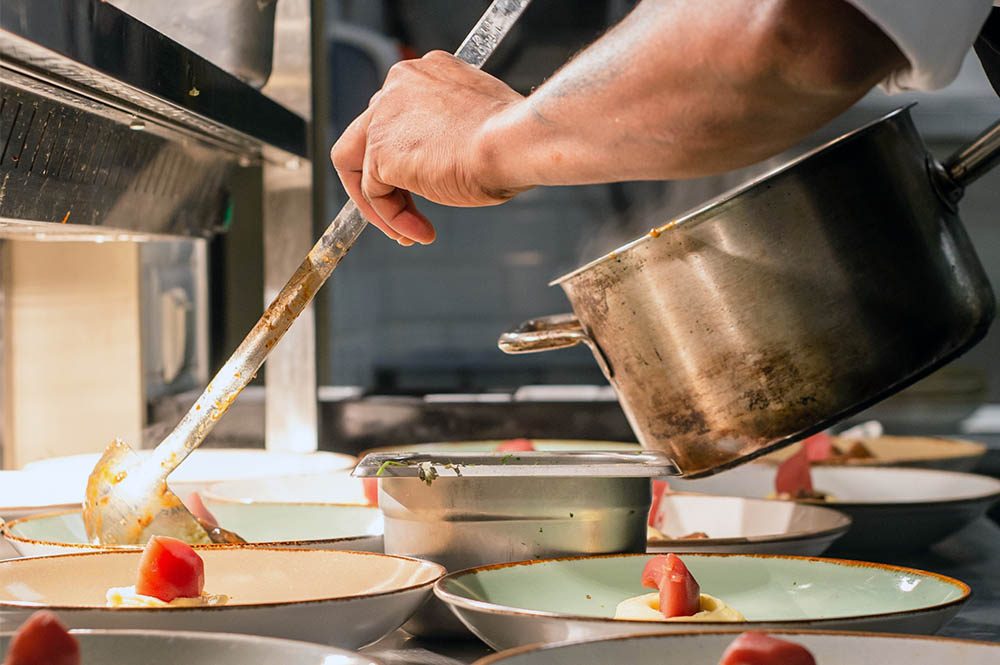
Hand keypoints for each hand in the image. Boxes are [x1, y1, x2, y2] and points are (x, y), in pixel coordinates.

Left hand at [330, 51, 528, 244]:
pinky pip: (375, 194)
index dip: (404, 155)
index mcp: (423, 74)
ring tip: (409, 233)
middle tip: (406, 212)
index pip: (395, 116)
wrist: (515, 142)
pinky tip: (420, 232)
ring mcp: (384, 117)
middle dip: (385, 182)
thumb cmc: (512, 139)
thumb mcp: (477, 126)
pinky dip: (393, 219)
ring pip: (362, 168)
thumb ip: (449, 134)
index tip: (419, 183)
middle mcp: (396, 87)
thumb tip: (443, 162)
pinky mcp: (380, 151)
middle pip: (367, 138)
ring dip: (384, 207)